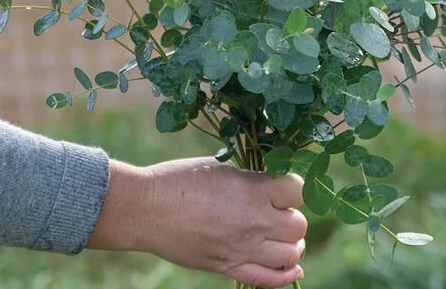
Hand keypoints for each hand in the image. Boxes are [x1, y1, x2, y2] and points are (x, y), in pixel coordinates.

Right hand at [88, 157, 306, 286]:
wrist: (147, 209)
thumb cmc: (181, 179)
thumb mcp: (221, 168)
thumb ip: (251, 180)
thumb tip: (272, 186)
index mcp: (253, 190)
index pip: (297, 190)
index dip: (293, 186)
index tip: (283, 185)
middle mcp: (254, 221)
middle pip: (298, 226)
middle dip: (292, 216)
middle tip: (278, 210)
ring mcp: (242, 249)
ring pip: (290, 255)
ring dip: (292, 245)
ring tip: (284, 237)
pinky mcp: (228, 267)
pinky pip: (268, 280)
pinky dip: (286, 276)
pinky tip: (292, 269)